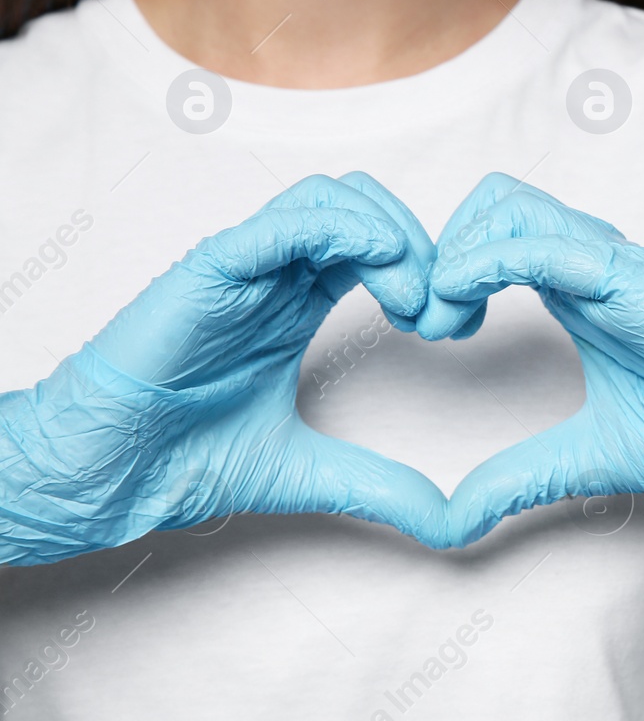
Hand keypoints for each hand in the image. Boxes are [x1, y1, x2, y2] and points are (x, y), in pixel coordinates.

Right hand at [0, 174, 449, 565]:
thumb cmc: (186, 457)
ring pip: (329, 200)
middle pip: (366, 209)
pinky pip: (277, 226)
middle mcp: (277, 275)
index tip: (454, 329)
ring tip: (411, 298)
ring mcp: (244, 268)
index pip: (380, 247)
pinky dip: (336, 228)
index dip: (429, 273)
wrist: (112, 474)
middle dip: (421, 250)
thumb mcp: (310, 472)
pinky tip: (375, 260)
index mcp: (300, 302)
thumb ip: (379, 486)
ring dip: (388, 235)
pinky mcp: (210, 273)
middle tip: (440, 313)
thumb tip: (447, 520)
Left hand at [422, 174, 643, 545]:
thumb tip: (453, 521)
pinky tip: (463, 313)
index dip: (450, 267)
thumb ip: (517, 477)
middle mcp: (592, 264)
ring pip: (507, 206)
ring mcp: (611, 265)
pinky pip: (539, 246)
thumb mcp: (582, 458)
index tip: (432, 331)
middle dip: (442, 249)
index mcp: (580, 291)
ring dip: (455, 254)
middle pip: (493, 200)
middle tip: (430, 321)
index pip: (497, 231)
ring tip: (445, 322)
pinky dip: (484, 264)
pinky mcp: (627, 280)